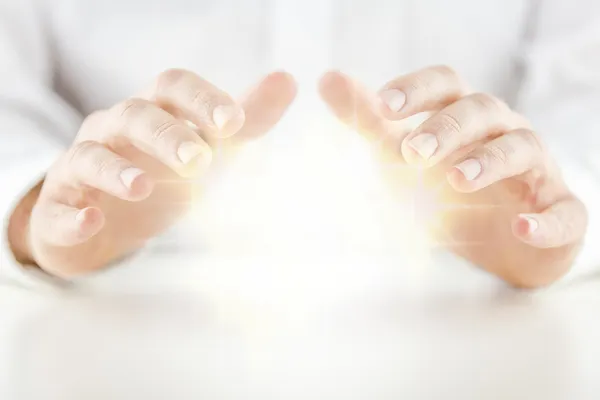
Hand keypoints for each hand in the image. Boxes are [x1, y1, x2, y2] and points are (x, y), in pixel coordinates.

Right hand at [11, 69, 296, 276]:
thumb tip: (288, 79)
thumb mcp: (208, 146)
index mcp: (155, 111)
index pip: (173, 87)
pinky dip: (72, 213)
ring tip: (144, 186)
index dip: (201, 99)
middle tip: (200, 161)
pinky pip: (58, 206)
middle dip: (166, 134)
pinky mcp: (61, 206)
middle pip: (134, 116)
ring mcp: (82, 166)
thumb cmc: (162, 173)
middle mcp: (115, 129)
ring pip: (91, 156)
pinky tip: (91, 221)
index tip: (235, 122)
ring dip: (117, 170)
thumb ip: (245, 118)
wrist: (107, 220)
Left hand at [319, 66, 586, 287]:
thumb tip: (327, 79)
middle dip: (446, 128)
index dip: (417, 89)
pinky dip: (546, 221)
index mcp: (464, 115)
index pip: (446, 84)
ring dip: (489, 161)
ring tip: (456, 180)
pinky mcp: (560, 212)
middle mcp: (502, 132)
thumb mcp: (402, 152)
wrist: (495, 241)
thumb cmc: (444, 187)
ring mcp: (536, 170)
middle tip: (410, 152)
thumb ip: (369, 119)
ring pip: (522, 150)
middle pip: (481, 112)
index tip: (382, 105)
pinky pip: (564, 213)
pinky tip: (523, 228)